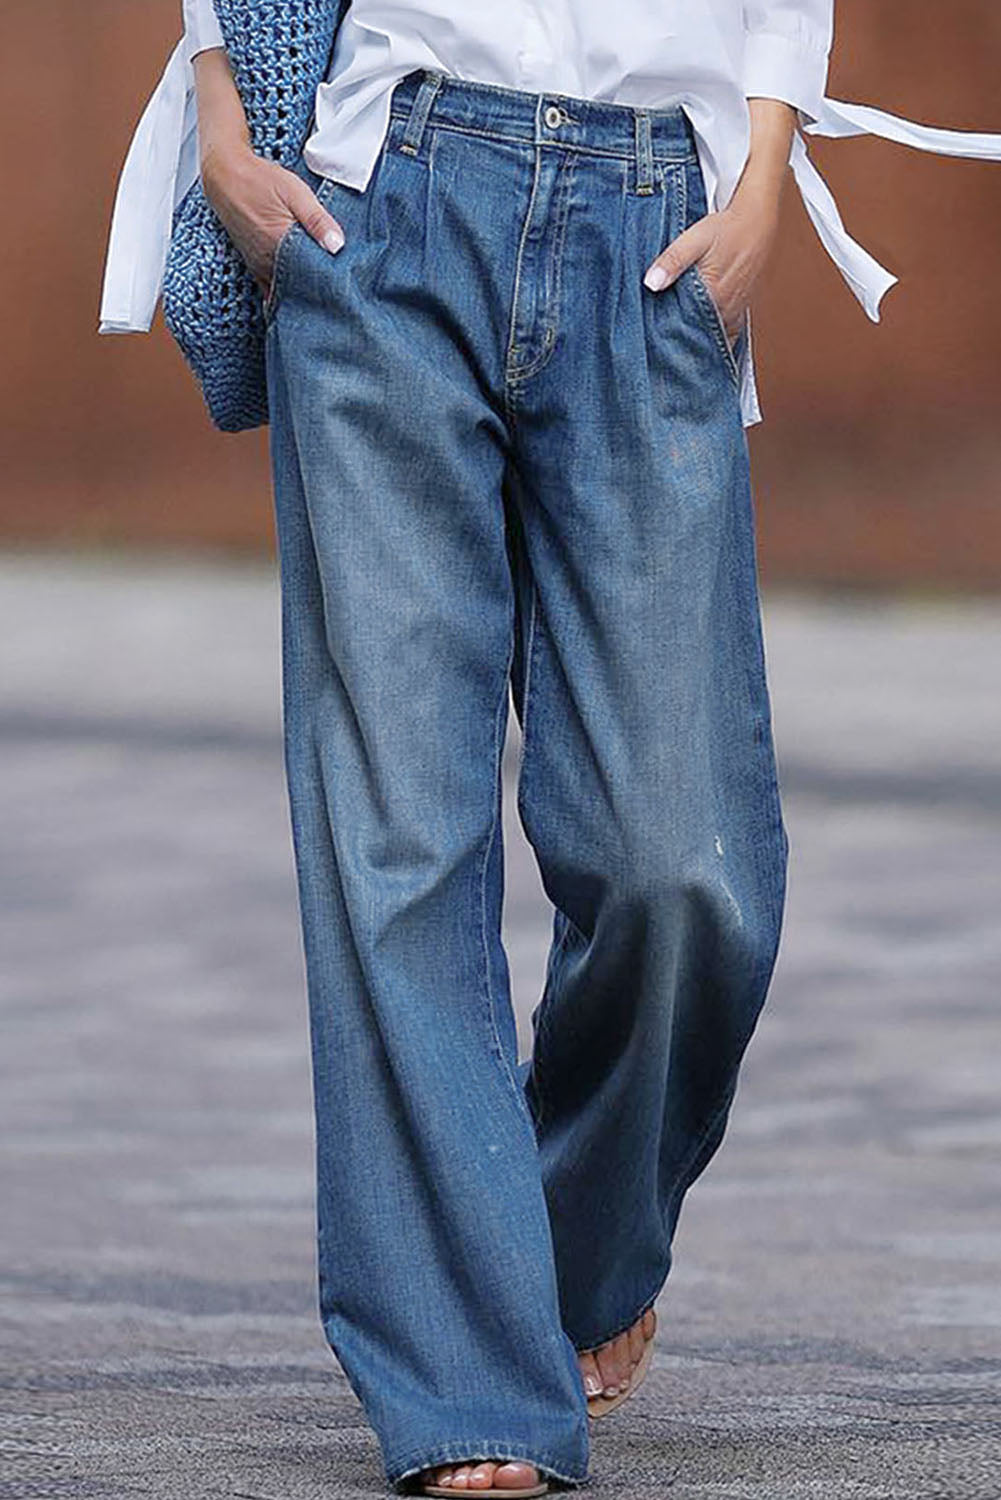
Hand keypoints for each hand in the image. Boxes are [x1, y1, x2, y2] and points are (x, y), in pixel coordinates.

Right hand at [201, 142, 345, 298]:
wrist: (224, 176)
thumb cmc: (260, 180)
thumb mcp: (295, 192)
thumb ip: (317, 220)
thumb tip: (338, 245)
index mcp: (280, 245)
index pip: (312, 277)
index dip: (330, 282)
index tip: (345, 282)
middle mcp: (267, 262)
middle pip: (301, 287)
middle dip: (319, 289)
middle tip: (338, 289)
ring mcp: (259, 266)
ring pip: (287, 290)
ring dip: (304, 291)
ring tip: (323, 289)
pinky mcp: (255, 266)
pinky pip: (273, 288)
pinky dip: (287, 291)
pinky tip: (301, 289)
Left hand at [642, 96, 795, 343]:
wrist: (758, 221)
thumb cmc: (727, 228)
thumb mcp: (694, 239)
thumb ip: (672, 261)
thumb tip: (651, 283)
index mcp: (713, 295)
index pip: (685, 328)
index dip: (667, 335)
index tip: (652, 339)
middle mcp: (726, 309)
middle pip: (697, 335)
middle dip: (679, 340)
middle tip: (659, 342)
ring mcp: (735, 311)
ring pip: (710, 336)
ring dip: (694, 337)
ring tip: (674, 340)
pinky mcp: (739, 310)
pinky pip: (724, 333)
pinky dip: (710, 335)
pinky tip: (696, 333)